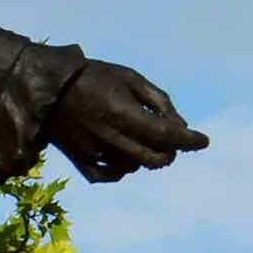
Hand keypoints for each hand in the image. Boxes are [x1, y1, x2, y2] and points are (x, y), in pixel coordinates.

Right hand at [51, 58, 207, 182]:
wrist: (48, 88)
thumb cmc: (94, 77)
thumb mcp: (130, 78)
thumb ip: (158, 101)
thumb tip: (181, 125)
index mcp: (123, 114)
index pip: (166, 135)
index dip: (189, 140)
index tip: (203, 141)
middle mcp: (110, 137)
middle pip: (154, 159)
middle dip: (171, 152)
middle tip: (173, 141)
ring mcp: (94, 152)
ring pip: (134, 167)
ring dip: (147, 158)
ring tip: (143, 139)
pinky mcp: (79, 161)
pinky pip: (110, 175)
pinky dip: (124, 169)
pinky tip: (125, 155)